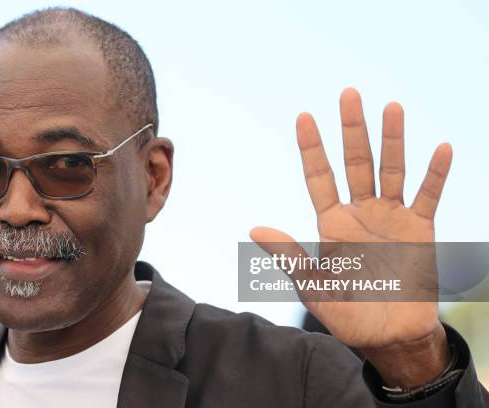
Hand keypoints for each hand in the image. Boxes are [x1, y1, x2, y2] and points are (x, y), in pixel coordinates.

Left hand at [250, 88, 451, 386]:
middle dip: (352, 129)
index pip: (319, 177)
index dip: (311, 148)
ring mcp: (391, 218)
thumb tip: (255, 227)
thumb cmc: (348, 314)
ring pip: (391, 170)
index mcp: (331, 223)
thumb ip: (289, 255)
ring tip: (391, 106)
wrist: (389, 336)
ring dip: (393, 140)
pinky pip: (429, 197)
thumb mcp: (314, 286)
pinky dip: (435, 175)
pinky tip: (440, 148)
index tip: (304, 116)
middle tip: (348, 93)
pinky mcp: (419, 230)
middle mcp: (360, 213)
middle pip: (356, 163)